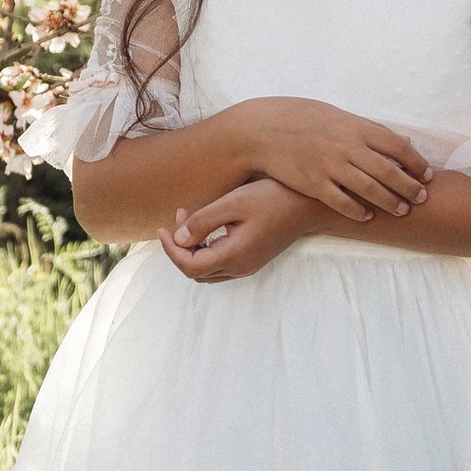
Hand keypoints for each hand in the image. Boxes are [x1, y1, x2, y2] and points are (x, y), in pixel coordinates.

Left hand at [160, 176, 312, 284]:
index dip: (170, 250)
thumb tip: (179, 239)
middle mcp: (241, 267)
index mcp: (235, 255)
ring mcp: (249, 265)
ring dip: (193, 249)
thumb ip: (204, 221)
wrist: (309, 204)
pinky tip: (208, 226)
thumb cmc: (273, 198)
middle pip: (197, 272)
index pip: (190, 266)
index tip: (161, 228)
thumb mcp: (235, 202)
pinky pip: (222, 264)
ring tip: (189, 219)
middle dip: (180, 248)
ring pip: (208, 270)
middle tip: (179, 216)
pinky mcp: (254, 258)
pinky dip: (207, 249)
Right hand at [245, 99, 430, 220]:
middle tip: (422, 198)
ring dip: (389, 202)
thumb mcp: (338, 116)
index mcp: (355, 126)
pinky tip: (368, 215)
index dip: (417, 163)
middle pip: (389, 171)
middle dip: (410, 187)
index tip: (428, 175)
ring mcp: (329, 166)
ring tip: (402, 210)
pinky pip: (342, 202)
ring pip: (369, 189)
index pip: (397, 146)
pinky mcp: (313, 184)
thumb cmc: (302, 119)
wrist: (262, 129)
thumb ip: (370, 130)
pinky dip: (358, 210)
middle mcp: (346, 146)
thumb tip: (404, 141)